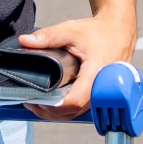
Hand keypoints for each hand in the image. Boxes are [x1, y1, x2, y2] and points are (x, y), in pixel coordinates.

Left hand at [18, 10, 135, 120]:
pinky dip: (66, 107)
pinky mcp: (98, 95)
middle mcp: (100, 90)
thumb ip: (48, 36)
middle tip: (30, 101)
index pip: (74, 101)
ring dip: (57, 112)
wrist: (118, 32)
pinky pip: (81, 108)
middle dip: (50, 111)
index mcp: (94, 75)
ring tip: (37, 101)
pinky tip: (53, 99)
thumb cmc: (98, 32)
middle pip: (73, 112)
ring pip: (77, 113)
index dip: (54, 105)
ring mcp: (100, 95)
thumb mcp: (71, 30)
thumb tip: (24, 41)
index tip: (36, 100)